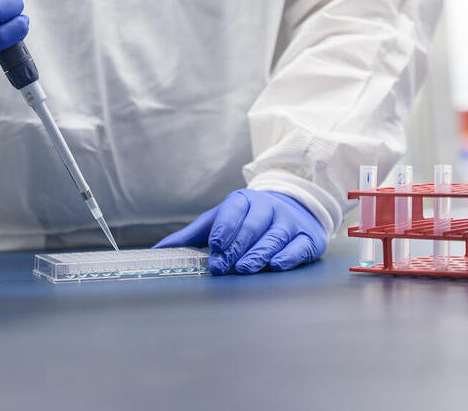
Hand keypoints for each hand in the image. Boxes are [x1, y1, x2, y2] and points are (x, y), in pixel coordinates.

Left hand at [154, 190, 326, 274]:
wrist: (293, 209)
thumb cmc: (247, 220)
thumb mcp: (218, 222)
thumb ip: (191, 236)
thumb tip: (159, 250)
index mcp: (244, 200)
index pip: (233, 211)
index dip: (224, 228)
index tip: (215, 246)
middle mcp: (268, 208)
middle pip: (252, 226)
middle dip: (236, 247)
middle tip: (223, 266)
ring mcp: (289, 222)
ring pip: (274, 237)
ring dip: (258, 253)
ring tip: (244, 268)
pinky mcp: (308, 238)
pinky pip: (298, 247)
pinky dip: (288, 256)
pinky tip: (275, 265)